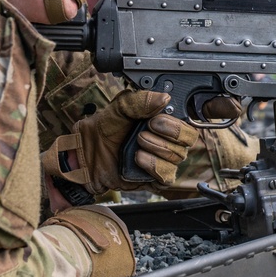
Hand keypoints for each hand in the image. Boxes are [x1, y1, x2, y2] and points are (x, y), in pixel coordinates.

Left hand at [42, 90, 197, 194]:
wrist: (86, 154)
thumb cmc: (104, 129)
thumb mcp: (119, 107)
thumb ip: (140, 99)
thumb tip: (164, 98)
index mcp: (165, 122)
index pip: (188, 123)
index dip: (177, 123)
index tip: (155, 119)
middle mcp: (169, 141)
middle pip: (188, 140)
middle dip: (169, 134)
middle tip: (145, 130)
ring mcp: (163, 160)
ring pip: (177, 157)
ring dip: (156, 149)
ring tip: (136, 144)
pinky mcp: (156, 178)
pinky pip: (167, 176)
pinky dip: (154, 166)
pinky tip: (138, 159)